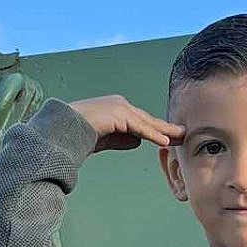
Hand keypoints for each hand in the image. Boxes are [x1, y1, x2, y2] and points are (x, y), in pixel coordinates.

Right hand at [70, 95, 184, 153]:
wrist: (61, 130)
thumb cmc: (78, 135)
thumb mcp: (106, 139)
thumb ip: (121, 139)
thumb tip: (138, 141)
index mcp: (117, 108)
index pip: (142, 121)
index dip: (158, 130)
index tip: (172, 137)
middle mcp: (120, 104)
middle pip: (148, 119)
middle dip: (167, 128)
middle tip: (184, 134)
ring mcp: (118, 107)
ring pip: (146, 122)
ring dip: (165, 131)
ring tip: (182, 137)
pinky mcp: (117, 114)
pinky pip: (138, 127)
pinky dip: (153, 134)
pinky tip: (165, 142)